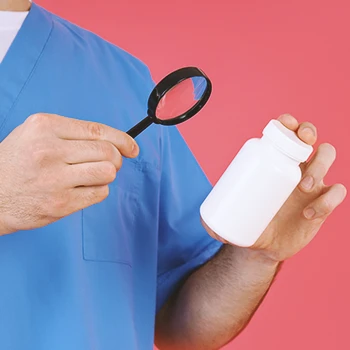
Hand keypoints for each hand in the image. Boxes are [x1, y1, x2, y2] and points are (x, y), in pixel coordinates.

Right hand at [0, 113, 137, 234]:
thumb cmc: (16, 163)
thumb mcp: (35, 134)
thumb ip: (71, 134)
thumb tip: (114, 142)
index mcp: (45, 127)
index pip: (98, 131)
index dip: (123, 139)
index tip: (132, 147)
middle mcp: (50, 150)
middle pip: (107, 152)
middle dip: (116, 159)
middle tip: (108, 163)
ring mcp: (55, 179)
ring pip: (108, 172)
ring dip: (107, 175)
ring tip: (92, 176)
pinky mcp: (60, 203)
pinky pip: (100, 193)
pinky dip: (98, 190)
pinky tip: (82, 188)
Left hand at [206, 114, 346, 262]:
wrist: (264, 246)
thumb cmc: (248, 223)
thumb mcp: (230, 218)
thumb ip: (214, 220)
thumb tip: (207, 226)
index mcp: (273, 163)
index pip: (284, 134)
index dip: (288, 123)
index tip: (283, 123)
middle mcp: (295, 168)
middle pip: (310, 138)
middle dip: (308, 131)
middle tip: (301, 143)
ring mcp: (312, 184)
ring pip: (327, 156)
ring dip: (320, 165)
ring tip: (302, 186)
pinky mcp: (323, 204)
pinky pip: (337, 192)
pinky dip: (327, 200)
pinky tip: (308, 213)